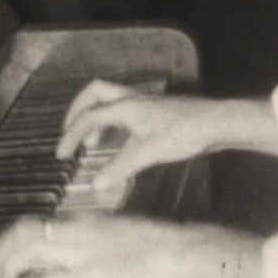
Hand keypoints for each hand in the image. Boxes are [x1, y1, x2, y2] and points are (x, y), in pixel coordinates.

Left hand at [0, 216, 191, 277]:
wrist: (180, 249)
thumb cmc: (161, 242)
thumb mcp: (124, 231)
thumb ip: (102, 237)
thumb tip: (91, 247)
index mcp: (85, 220)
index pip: (39, 223)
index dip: (15, 237)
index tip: (5, 251)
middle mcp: (76, 230)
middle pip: (25, 233)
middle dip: (2, 251)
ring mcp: (80, 252)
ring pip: (30, 252)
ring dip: (8, 267)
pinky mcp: (89, 274)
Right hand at [56, 79, 216, 188]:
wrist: (216, 123)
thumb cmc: (183, 134)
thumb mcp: (148, 153)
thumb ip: (120, 168)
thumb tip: (96, 185)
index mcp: (125, 107)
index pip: (88, 118)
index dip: (70, 136)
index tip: (61, 155)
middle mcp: (132, 98)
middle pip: (94, 93)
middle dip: (77, 111)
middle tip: (70, 133)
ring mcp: (145, 102)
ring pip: (110, 100)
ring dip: (97, 118)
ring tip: (93, 144)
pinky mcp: (156, 110)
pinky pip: (124, 110)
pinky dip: (114, 124)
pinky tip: (120, 143)